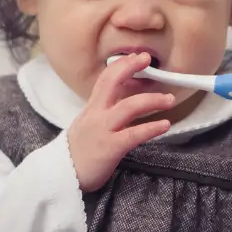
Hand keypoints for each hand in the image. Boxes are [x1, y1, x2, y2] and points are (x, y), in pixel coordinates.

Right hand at [67, 52, 174, 191]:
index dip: (121, 65)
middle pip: (113, 83)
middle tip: (148, 60)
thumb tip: (122, 101)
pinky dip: (152, 128)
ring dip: (152, 100)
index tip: (135, 56)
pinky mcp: (111, 148)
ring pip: (129, 107)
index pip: (105, 79)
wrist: (62, 175)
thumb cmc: (78, 152)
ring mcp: (103, 130)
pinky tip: (165, 125)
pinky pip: (134, 134)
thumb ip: (102, 112)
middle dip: (130, 68)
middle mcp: (96, 114)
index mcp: (91, 108)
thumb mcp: (87, 125)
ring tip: (169, 99)